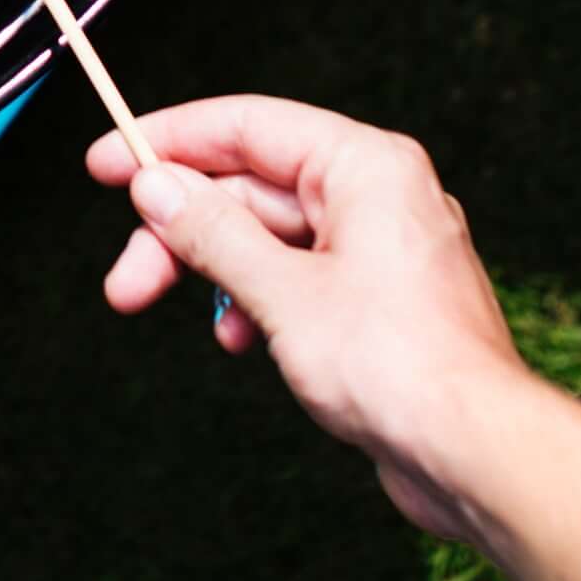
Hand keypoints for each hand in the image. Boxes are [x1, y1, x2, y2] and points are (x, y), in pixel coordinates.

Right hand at [89, 98, 546, 541]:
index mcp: (365, 166)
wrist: (476, 455)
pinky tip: (240, 340)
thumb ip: (212, 232)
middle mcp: (378, 194)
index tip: (105, 163)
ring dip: (215, 274)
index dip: (168, 141)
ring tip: (180, 319)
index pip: (247, 125)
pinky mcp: (380, 301)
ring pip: (270, 238)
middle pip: (251, 188)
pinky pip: (299, 278)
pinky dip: (258, 303)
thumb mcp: (281, 293)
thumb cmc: (401, 368)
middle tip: (125, 279)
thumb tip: (158, 187)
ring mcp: (381, 249)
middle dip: (181, 232)